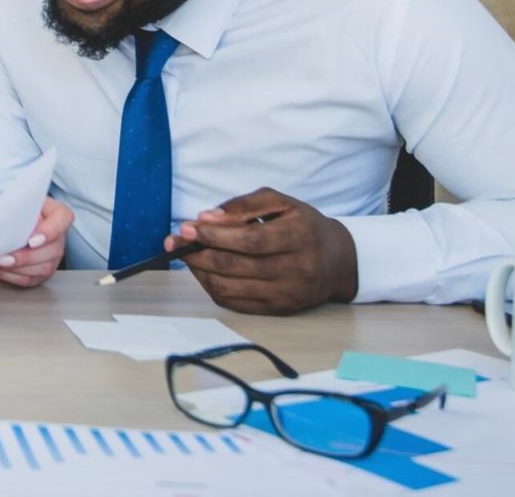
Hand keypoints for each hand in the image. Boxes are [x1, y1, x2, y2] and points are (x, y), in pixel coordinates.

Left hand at [0, 196, 72, 287]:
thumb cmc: (5, 212)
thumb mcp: (5, 206)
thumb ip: (6, 213)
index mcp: (53, 212)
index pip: (63, 217)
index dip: (51, 230)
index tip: (31, 240)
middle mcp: (57, 236)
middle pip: (53, 249)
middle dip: (26, 257)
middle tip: (3, 258)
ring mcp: (51, 256)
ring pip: (43, 268)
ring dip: (16, 268)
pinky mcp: (39, 272)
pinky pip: (29, 279)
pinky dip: (8, 275)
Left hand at [169, 187, 357, 314]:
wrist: (338, 261)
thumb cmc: (303, 226)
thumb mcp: (280, 203)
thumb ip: (243, 206)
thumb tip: (207, 217)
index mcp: (299, 237)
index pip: (250, 240)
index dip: (215, 235)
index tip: (188, 227)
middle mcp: (296, 270)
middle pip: (236, 266)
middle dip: (198, 253)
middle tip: (175, 241)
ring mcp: (287, 294)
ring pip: (231, 288)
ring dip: (200, 271)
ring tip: (186, 254)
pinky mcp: (278, 310)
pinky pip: (235, 303)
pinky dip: (212, 286)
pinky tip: (203, 270)